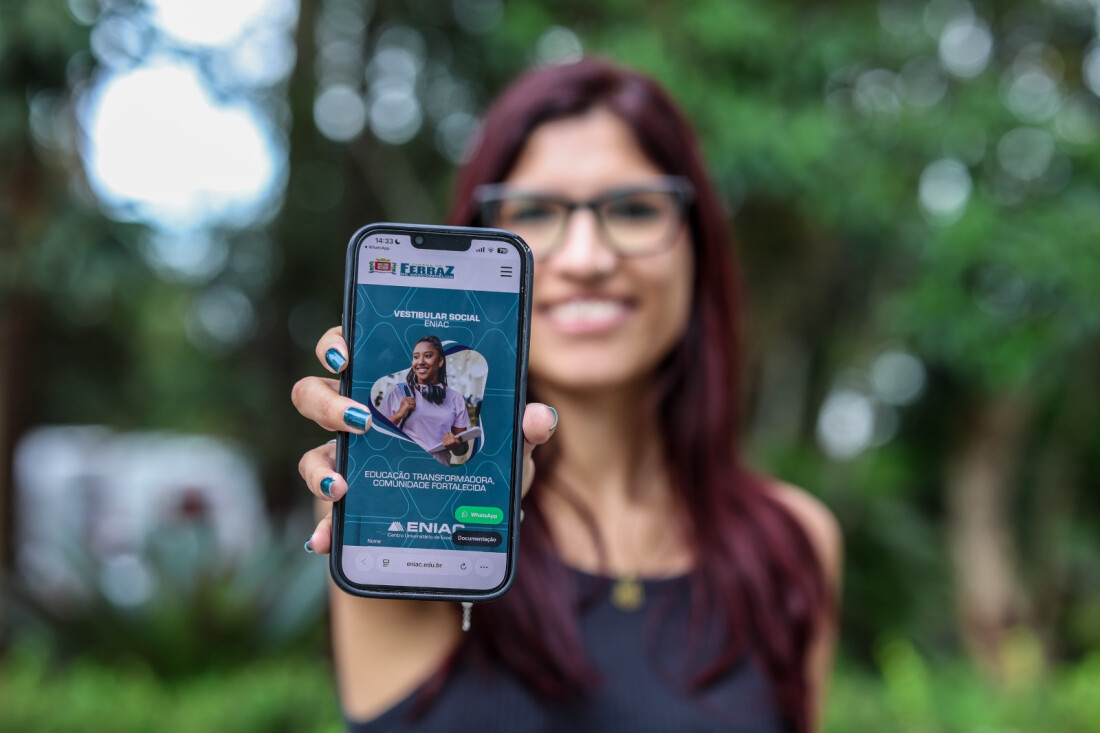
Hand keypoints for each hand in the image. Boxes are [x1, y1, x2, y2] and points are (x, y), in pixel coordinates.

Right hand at [294, 327, 557, 552]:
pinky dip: (323, 528)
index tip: (346, 351)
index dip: (337, 342)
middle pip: (313, 392)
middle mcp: (361, 416)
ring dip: (318, 463)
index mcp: (395, 388)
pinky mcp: (346, 502)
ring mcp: (348, 459)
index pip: (353, 348)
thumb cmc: (482, 469)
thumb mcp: (508, 448)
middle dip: (326, 401)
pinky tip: (325, 541)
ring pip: (310, 450)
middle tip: (360, 417)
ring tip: (342, 486)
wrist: (468, 532)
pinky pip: (324, 514)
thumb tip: (539, 417)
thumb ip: (523, 428)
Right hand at [391, 396, 415, 421]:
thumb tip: (414, 398)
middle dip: (414, 404)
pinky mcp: (407, 406)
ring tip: (411, 409)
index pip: (412, 398)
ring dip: (414, 406)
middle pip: (413, 400)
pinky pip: (413, 406)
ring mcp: (406, 402)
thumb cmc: (403, 409)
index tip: (411, 405)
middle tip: (411, 407)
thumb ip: (409, 400)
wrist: (399, 414)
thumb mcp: (405, 403)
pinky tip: (410, 410)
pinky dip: (413, 408)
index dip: (413, 401)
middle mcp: (405, 399)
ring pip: (414, 403)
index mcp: (404, 398)